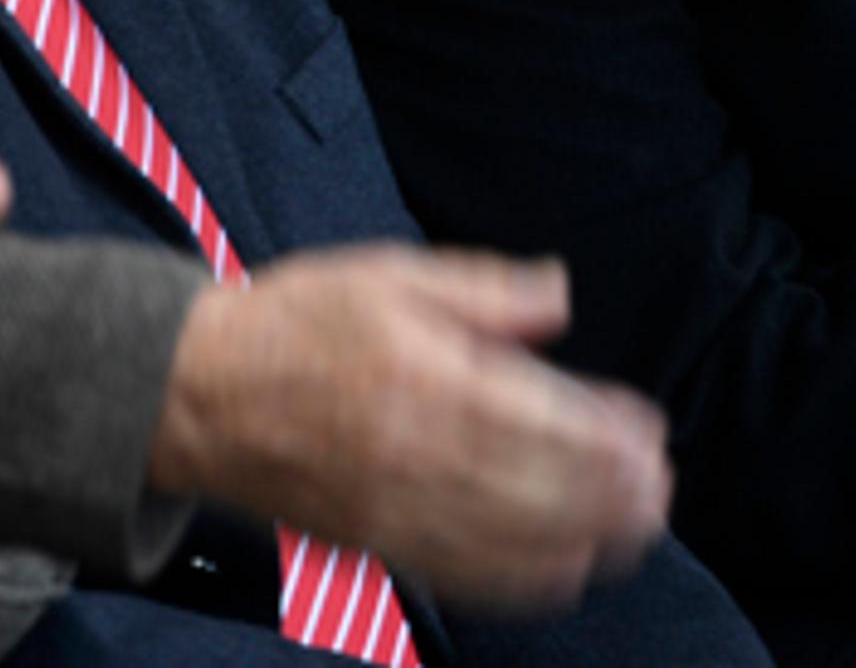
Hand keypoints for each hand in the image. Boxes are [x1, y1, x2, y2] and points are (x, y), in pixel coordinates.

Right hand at [147, 246, 670, 612]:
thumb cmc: (293, 323)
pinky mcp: (374, 543)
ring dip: (584, 541)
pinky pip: (460, 575)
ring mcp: (394, 507)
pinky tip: (565, 573)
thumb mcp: (389, 274)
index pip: (539, 417)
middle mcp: (415, 451)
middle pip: (538, 488)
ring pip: (508, 540)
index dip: (605, 436)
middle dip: (611, 496)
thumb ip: (482, 289)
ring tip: (635, 532)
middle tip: (660, 491)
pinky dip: (521, 580)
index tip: (650, 435)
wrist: (195, 392)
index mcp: (424, 375)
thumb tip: (558, 296)